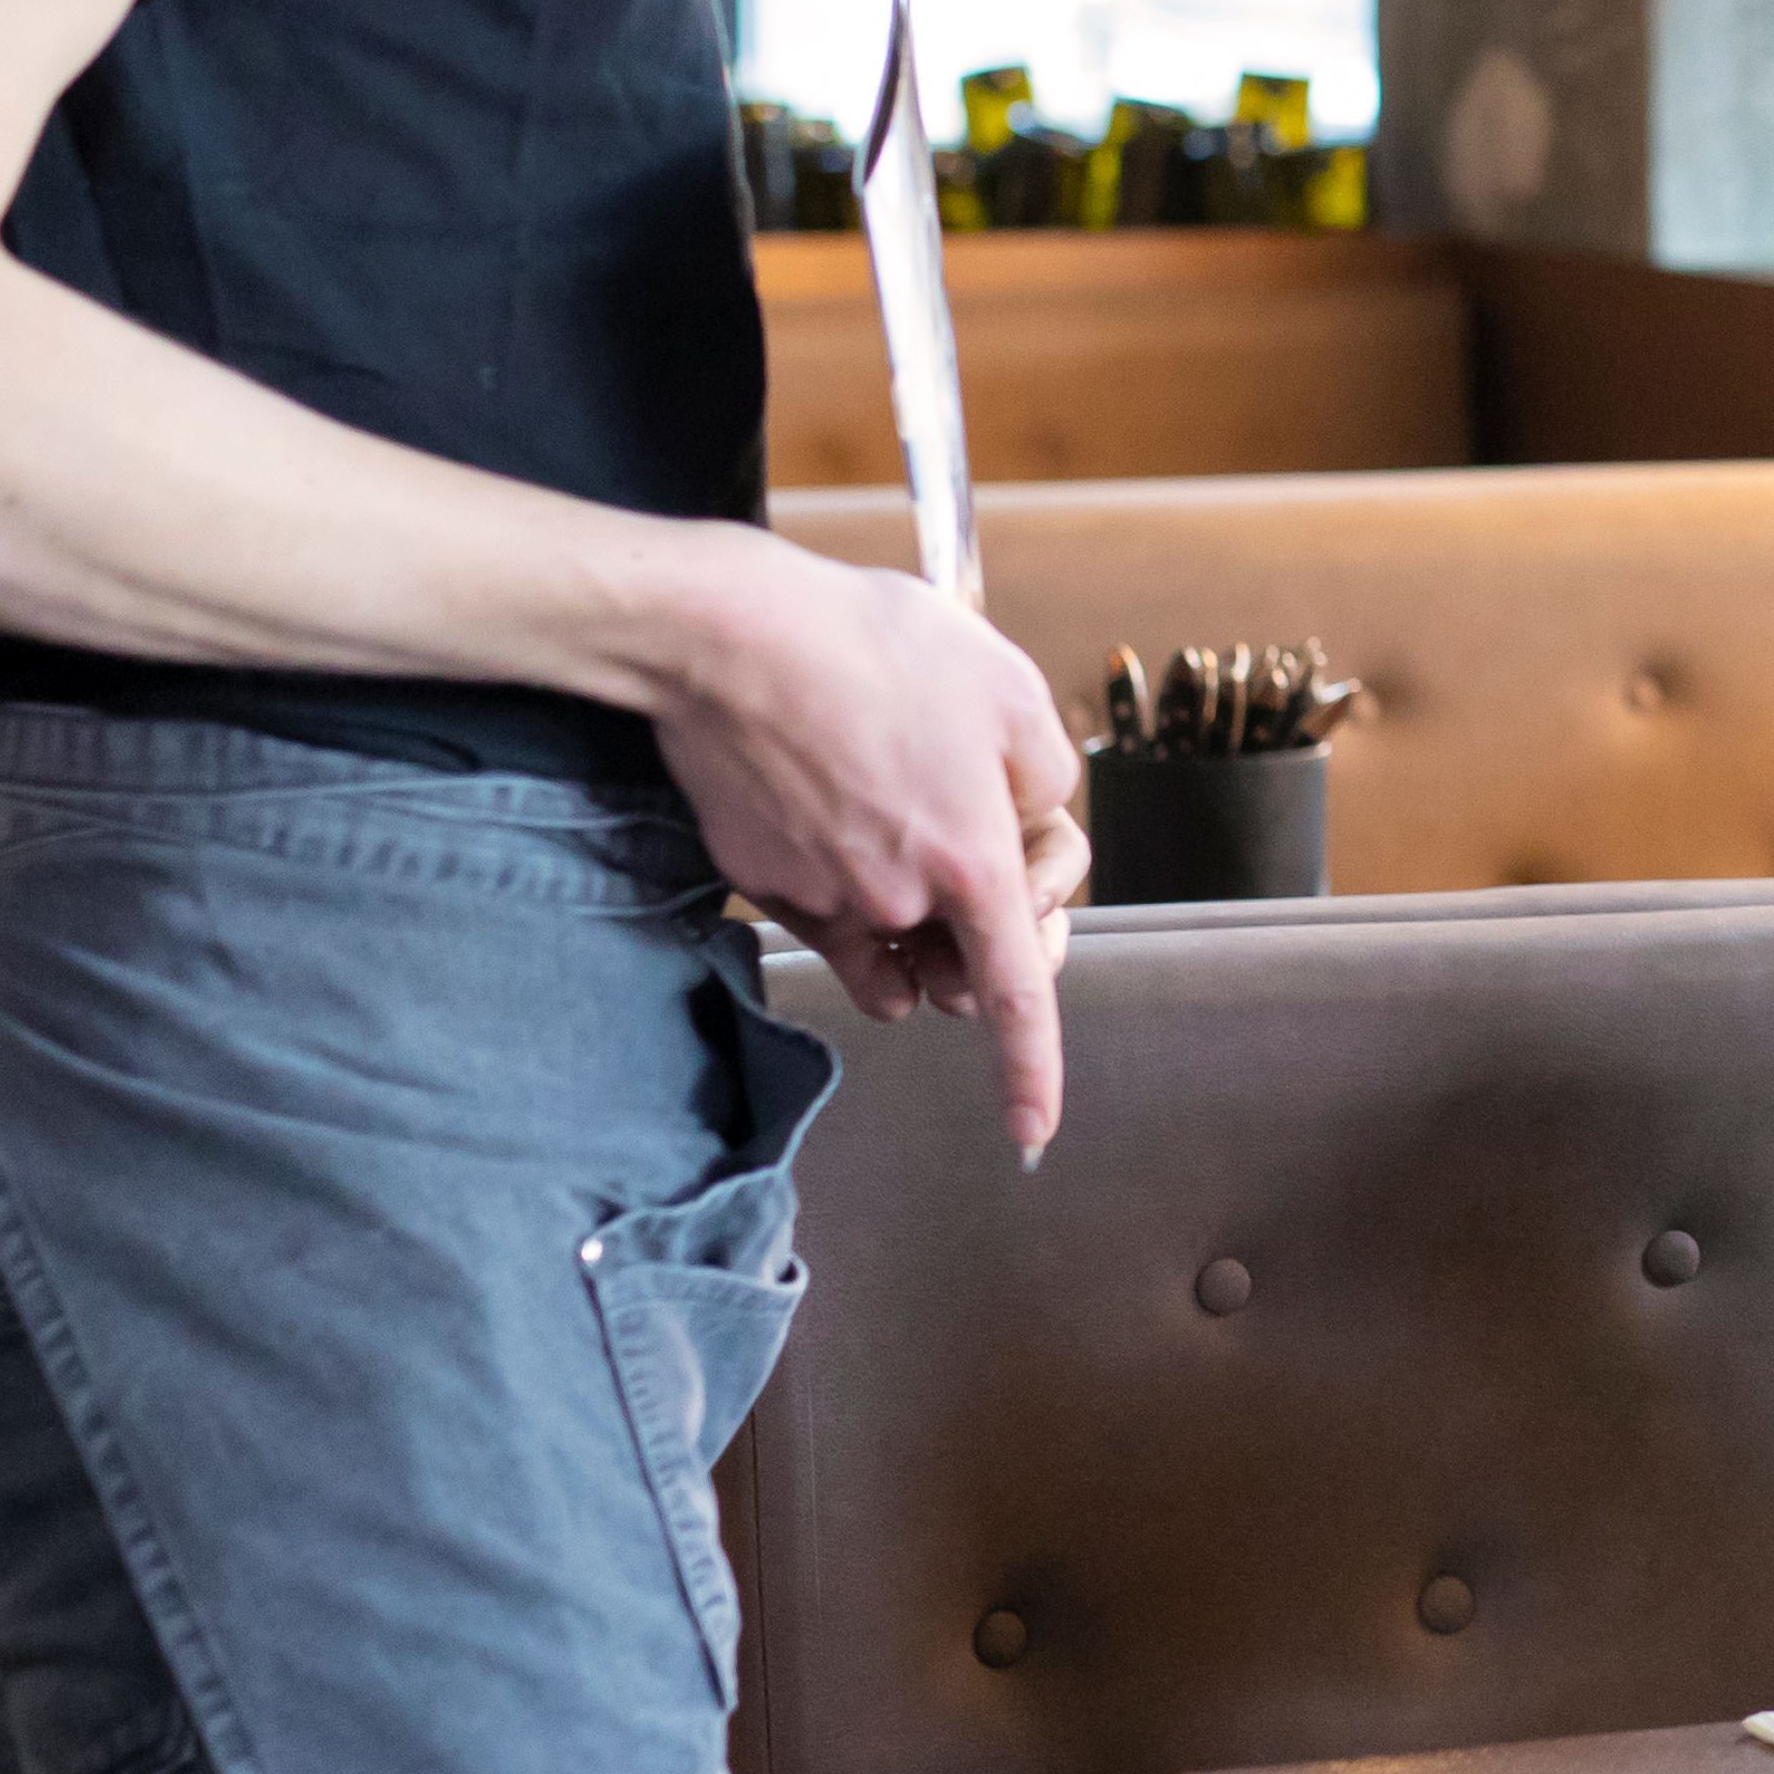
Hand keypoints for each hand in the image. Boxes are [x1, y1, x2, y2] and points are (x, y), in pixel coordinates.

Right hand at [640, 529, 1086, 1158]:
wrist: (729, 636)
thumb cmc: (873, 648)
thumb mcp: (1006, 686)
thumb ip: (1045, 772)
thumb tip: (1032, 822)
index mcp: (969, 860)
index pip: (1014, 998)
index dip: (1030, 1076)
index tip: (1031, 1136)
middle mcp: (895, 899)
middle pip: (962, 962)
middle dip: (991, 926)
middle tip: (999, 835)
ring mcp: (821, 897)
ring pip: (894, 941)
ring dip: (920, 914)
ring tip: (916, 815)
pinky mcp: (762, 882)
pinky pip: (829, 916)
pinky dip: (853, 891)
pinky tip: (851, 822)